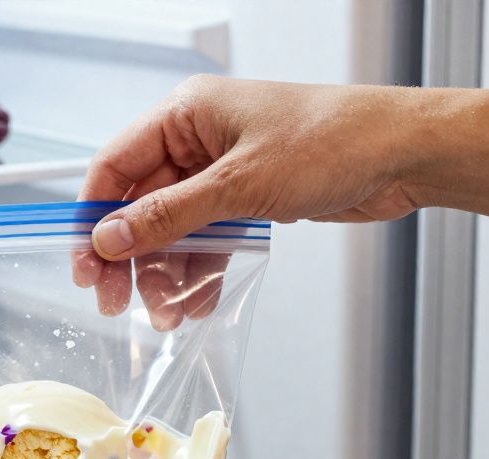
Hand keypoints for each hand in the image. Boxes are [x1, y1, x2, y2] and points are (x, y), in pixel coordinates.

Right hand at [74, 76, 423, 320]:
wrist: (402, 154)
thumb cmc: (331, 142)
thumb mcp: (240, 184)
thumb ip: (170, 215)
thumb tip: (110, 238)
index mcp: (185, 115)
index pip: (115, 166)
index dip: (93, 217)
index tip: (86, 266)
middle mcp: (197, 140)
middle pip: (140, 204)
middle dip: (129, 257)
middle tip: (114, 303)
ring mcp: (223, 171)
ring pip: (173, 229)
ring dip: (165, 273)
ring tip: (165, 314)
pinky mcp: (248, 199)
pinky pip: (207, 239)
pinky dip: (199, 271)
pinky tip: (194, 304)